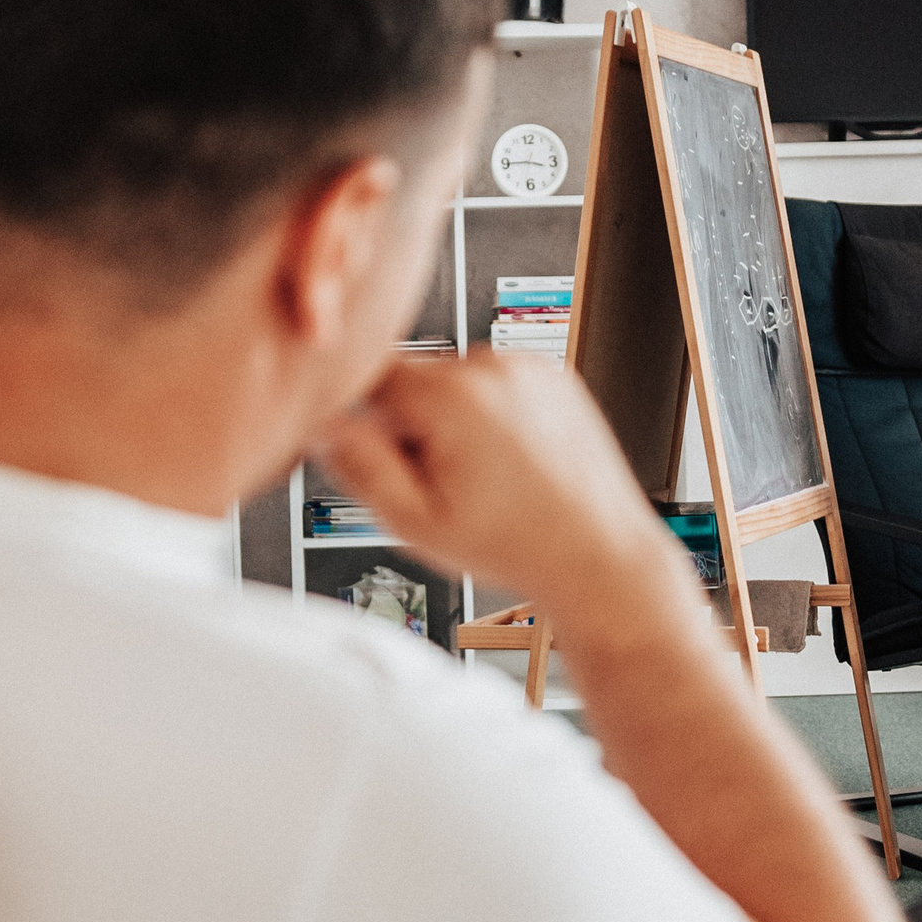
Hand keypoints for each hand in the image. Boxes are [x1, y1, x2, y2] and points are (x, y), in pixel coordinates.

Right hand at [314, 354, 695, 631]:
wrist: (599, 554)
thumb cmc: (515, 546)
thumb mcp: (416, 523)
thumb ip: (360, 467)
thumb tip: (322, 422)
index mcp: (452, 397)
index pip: (369, 377)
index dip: (364, 420)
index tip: (379, 454)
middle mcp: (492, 367)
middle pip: (413, 380)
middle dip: (412, 424)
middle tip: (443, 481)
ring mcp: (528, 366)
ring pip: (453, 381)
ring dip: (452, 418)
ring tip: (485, 476)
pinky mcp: (552, 373)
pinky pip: (495, 383)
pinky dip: (491, 413)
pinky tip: (511, 461)